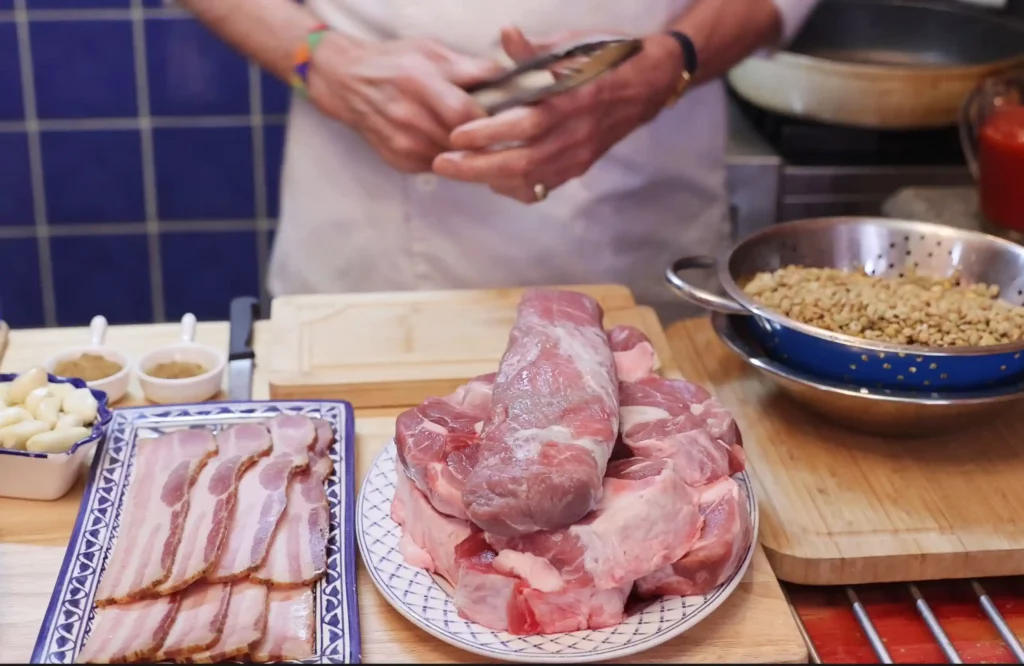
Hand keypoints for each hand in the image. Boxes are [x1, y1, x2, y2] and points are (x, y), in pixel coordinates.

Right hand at [307, 34, 500, 172]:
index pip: (464, 112)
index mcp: (417, 82)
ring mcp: (402, 144)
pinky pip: (439, 166)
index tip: (504, 117)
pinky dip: (450, 157)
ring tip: (476, 138)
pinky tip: (449, 143)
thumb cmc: (393, 62)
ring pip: (454, 158)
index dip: (488, 118)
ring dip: (469, 152)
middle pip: (461, 140)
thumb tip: (504, 77)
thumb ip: (466, 66)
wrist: (347, 83)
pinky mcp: (400, 162)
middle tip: (498, 132)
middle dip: (484, 138)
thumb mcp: (429, 50)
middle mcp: (407, 117)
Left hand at [432, 27, 684, 201]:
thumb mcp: (574, 45)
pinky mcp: (579, 166)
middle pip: (523, 161)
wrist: (649, 83)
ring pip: (530, 179)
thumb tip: (506, 34)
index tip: (457, 134)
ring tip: (456, 171)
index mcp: (576, 99)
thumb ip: (536, 50)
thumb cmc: (607, 59)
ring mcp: (580, 155)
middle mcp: (578, 133)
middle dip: (478, 166)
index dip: (491, 132)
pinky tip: (490, 180)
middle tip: (442, 163)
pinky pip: (542, 186)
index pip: (528, 123)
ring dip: (488, 179)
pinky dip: (512, 187)